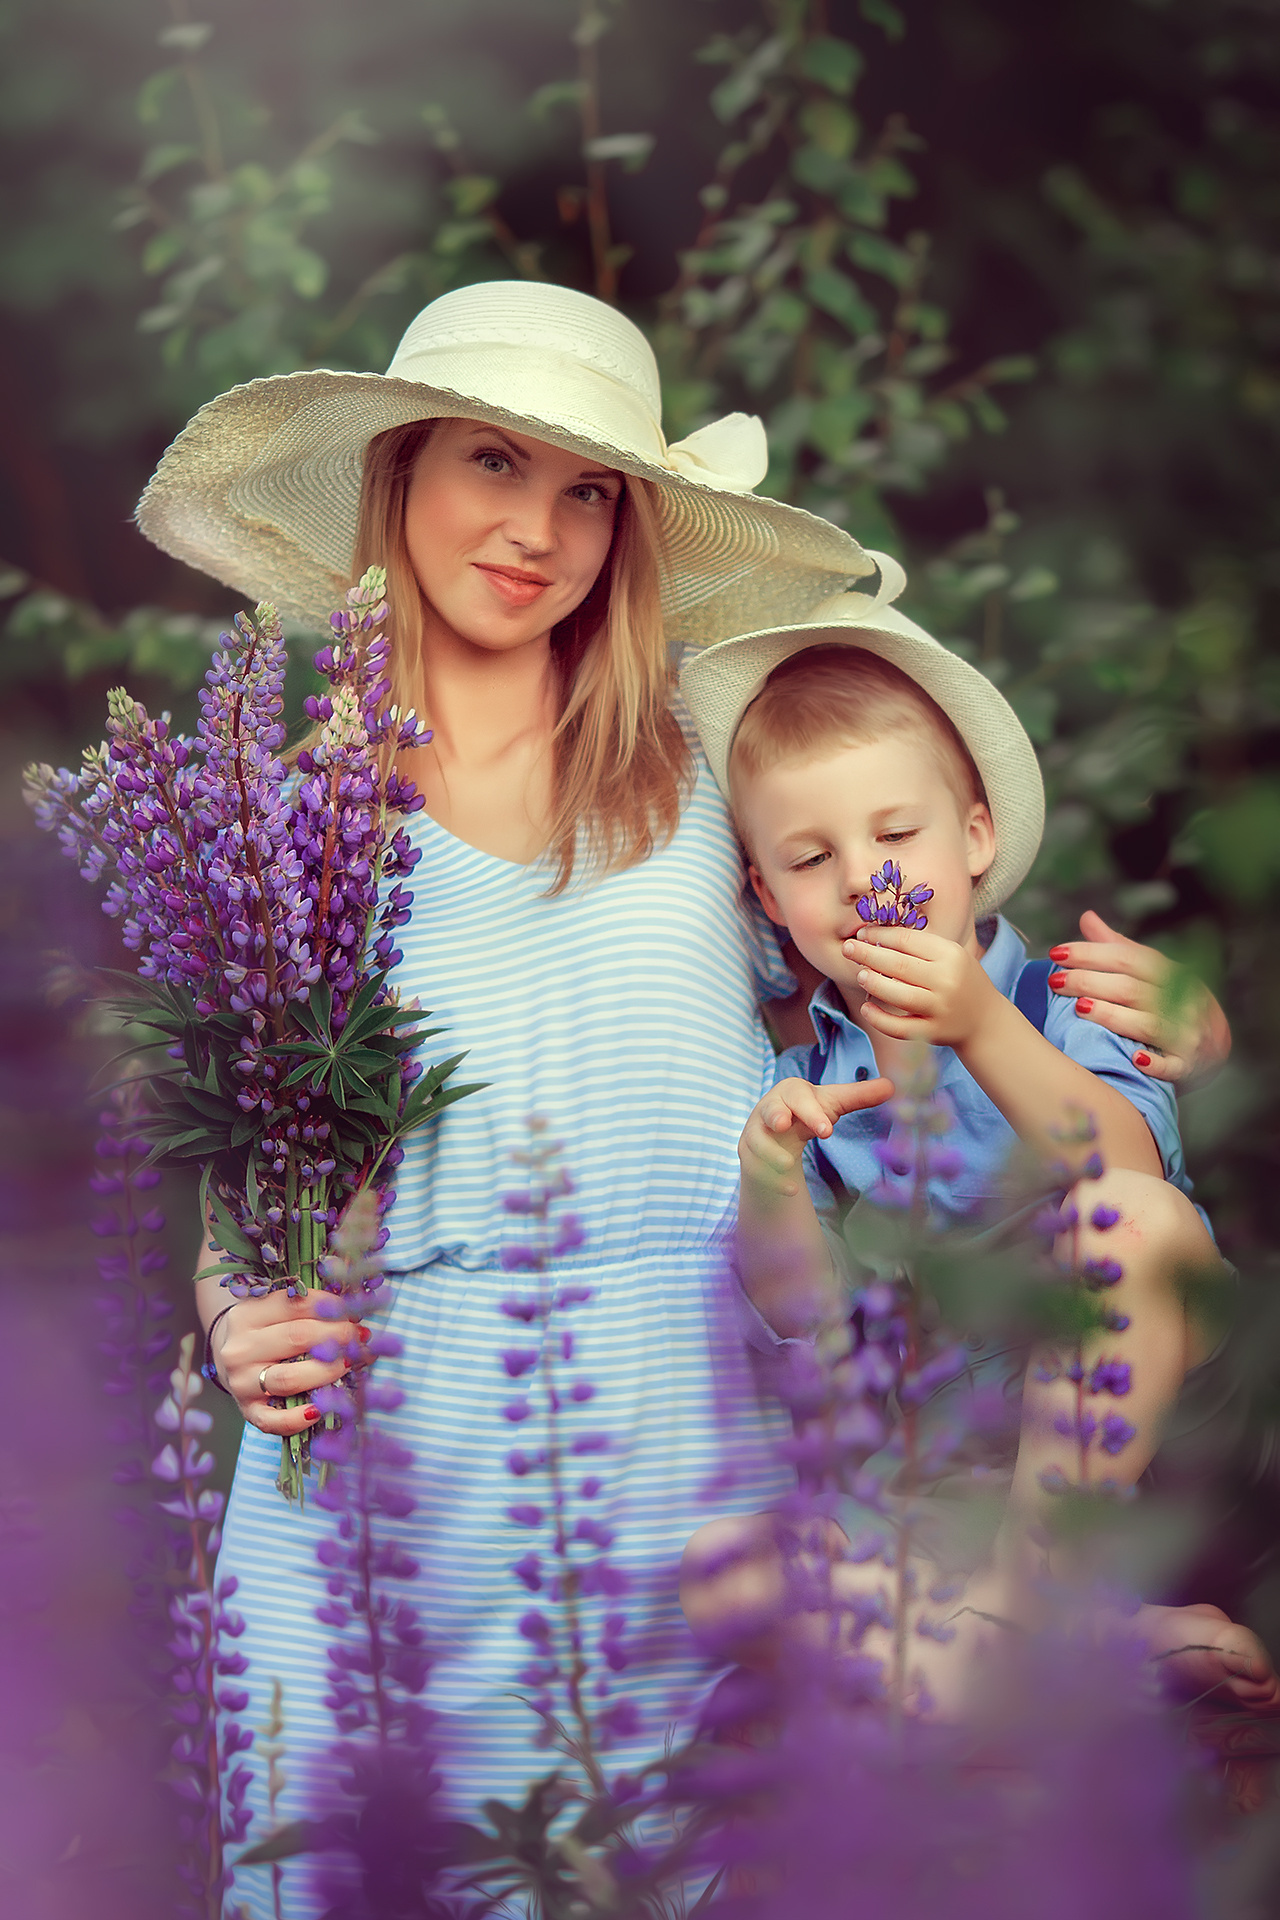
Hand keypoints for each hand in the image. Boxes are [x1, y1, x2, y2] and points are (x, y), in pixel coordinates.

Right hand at [210, 1289, 370, 1436]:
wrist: (228, 1362)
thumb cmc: (264, 1333)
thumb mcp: (275, 1313)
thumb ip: (308, 1310)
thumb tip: (354, 1317)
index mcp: (247, 1314)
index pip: (297, 1305)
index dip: (332, 1308)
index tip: (354, 1313)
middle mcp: (239, 1348)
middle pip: (297, 1338)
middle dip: (337, 1337)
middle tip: (361, 1339)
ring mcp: (241, 1382)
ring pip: (289, 1378)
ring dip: (327, 1371)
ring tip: (350, 1364)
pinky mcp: (246, 1411)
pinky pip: (272, 1420)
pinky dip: (297, 1419)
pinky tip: (318, 1411)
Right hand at [739, 1073, 892, 1199]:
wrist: (777, 1129)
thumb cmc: (807, 1111)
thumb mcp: (832, 1103)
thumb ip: (859, 1096)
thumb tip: (892, 1086)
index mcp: (791, 1092)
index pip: (799, 1097)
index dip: (811, 1112)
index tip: (827, 1130)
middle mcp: (768, 1108)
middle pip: (770, 1110)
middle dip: (776, 1116)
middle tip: (784, 1125)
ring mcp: (755, 1131)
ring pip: (756, 1141)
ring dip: (770, 1153)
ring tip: (788, 1165)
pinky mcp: (748, 1153)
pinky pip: (753, 1166)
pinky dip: (770, 1178)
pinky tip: (790, 1190)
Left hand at [848, 925, 995, 1048]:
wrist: (984, 1020)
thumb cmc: (959, 980)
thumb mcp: (950, 956)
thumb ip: (919, 947)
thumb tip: (875, 937)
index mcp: (951, 955)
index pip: (908, 940)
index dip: (881, 935)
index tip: (863, 934)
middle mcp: (946, 980)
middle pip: (899, 965)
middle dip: (868, 955)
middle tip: (847, 948)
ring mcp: (939, 1008)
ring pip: (898, 995)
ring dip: (873, 984)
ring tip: (859, 975)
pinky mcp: (932, 1033)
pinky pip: (900, 1027)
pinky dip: (879, 1019)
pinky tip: (867, 1008)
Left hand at [1048, 910, 1231, 1087]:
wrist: (1213, 1041)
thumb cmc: (1171, 1000)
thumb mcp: (1150, 971)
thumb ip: (1118, 948)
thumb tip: (1087, 918)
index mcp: (1168, 973)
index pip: (1126, 958)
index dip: (1090, 953)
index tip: (1056, 953)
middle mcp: (1180, 1000)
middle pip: (1130, 988)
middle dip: (1089, 982)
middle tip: (1055, 981)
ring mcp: (1184, 1033)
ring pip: (1147, 1023)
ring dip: (1112, 1016)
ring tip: (1079, 1007)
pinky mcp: (1186, 1064)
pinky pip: (1172, 1065)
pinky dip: (1155, 1062)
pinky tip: (1134, 1057)